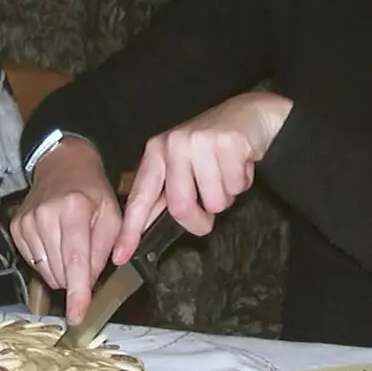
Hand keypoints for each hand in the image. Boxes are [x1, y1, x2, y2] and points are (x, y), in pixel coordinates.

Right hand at [9, 138, 120, 323]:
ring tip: (71, 244)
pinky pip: (34, 263)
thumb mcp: (112, 215)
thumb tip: (92, 281)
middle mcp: (44, 216)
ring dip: (63, 270)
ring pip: (46, 272)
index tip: (77, 315)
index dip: (77, 291)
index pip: (75, 260)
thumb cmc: (92, 192)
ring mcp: (26, 222)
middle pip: (60, 271)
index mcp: (73, 209)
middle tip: (87, 253)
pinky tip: (56, 242)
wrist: (63, 166)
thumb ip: (105, 249)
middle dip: (77, 276)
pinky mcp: (16, 228)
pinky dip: (49, 262)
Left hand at [114, 91, 291, 262]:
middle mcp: (173, 144)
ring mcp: (200, 141)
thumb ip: (165, 193)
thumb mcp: (182, 165)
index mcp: (157, 152)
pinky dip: (242, 183)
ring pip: (214, 201)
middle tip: (210, 214)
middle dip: (200, 220)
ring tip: (227, 175)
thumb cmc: (213, 146)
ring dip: (226, 197)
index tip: (121, 256)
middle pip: (181, 207)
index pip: (141, 197)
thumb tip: (145, 228)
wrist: (250, 114)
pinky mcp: (227, 142)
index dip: (131, 230)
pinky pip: (236, 186)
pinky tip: (240, 164)